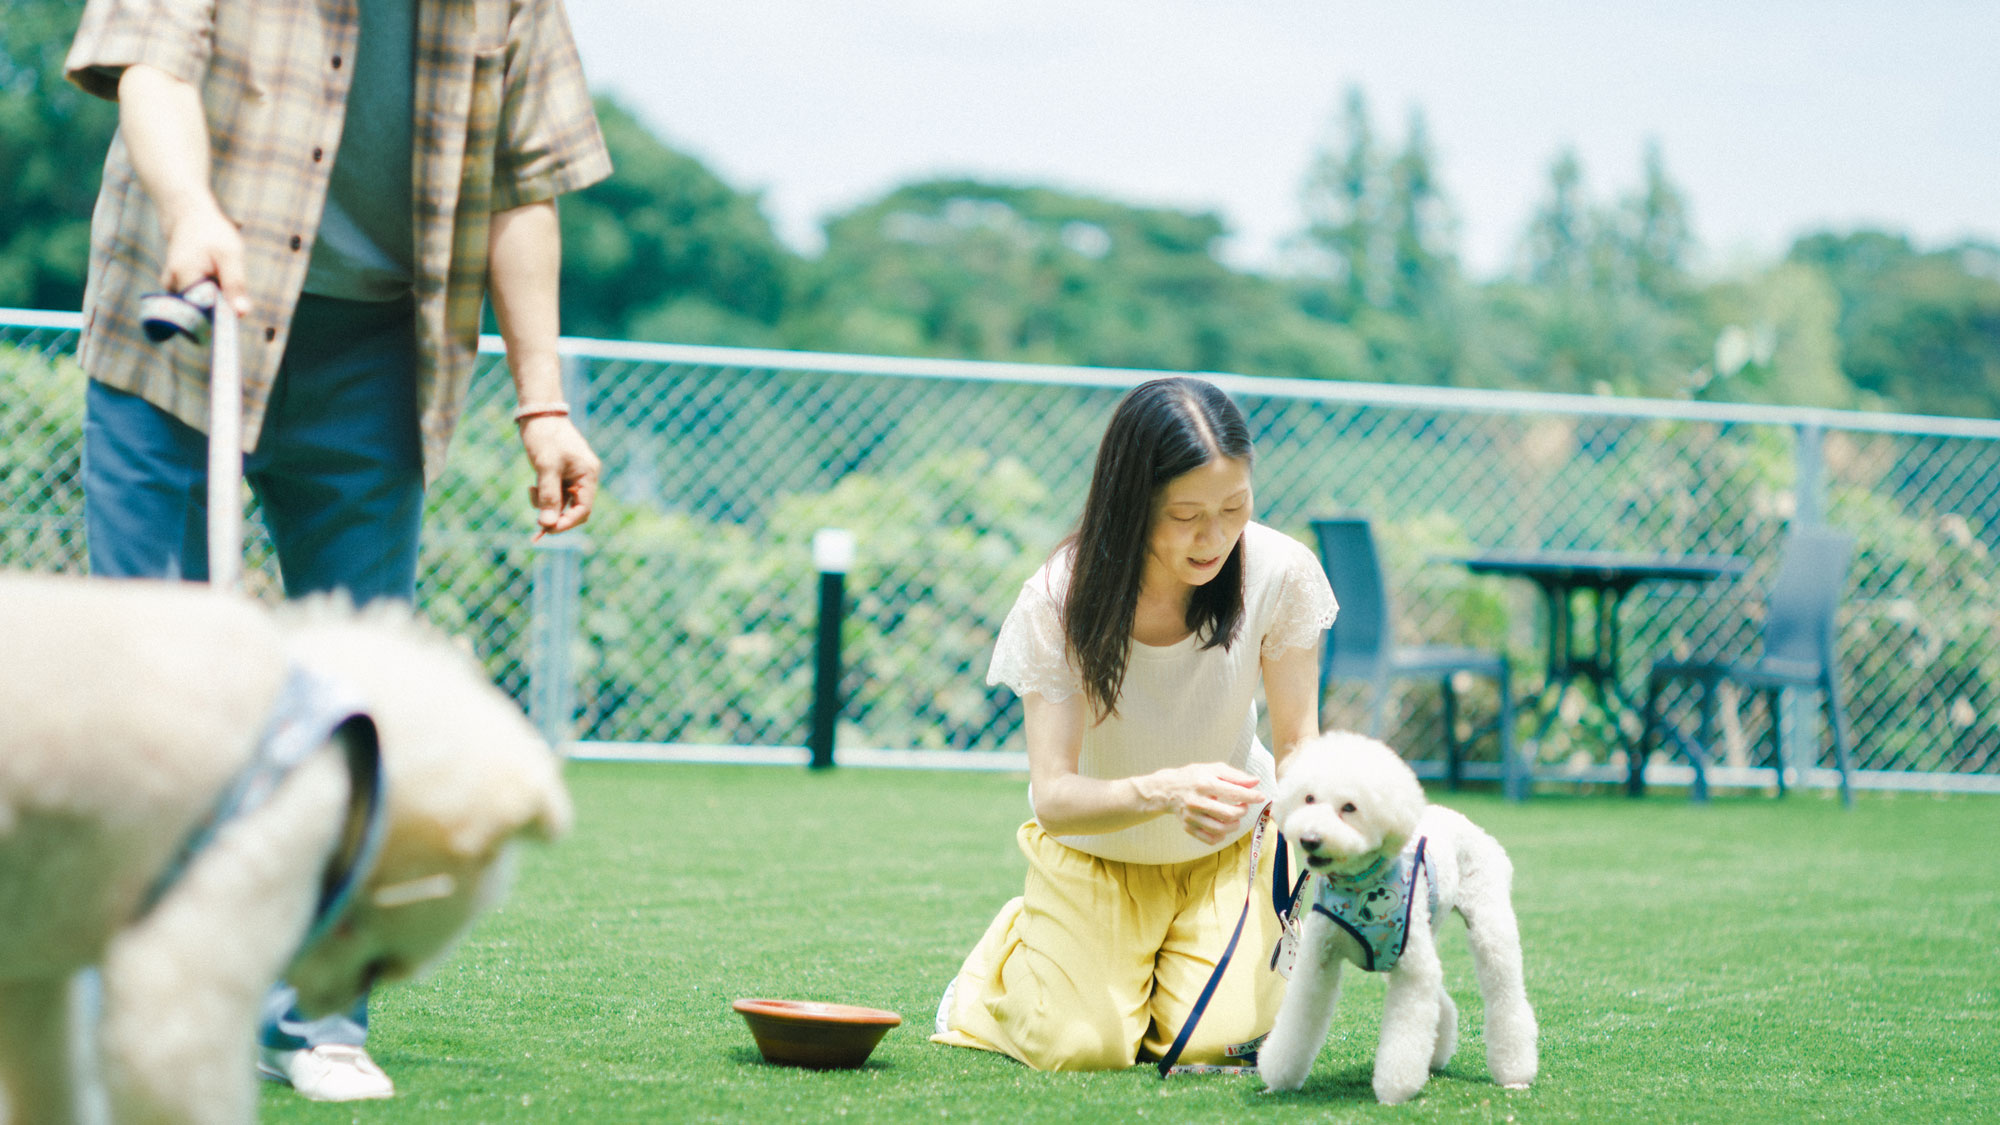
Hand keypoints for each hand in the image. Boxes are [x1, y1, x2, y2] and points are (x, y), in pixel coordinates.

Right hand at [157, 199, 249, 317]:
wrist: (189, 216)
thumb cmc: (212, 233)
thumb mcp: (231, 255)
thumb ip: (235, 285)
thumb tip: (240, 314)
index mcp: (182, 277)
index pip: (203, 313)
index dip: (221, 315)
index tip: (233, 305)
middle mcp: (171, 285)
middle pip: (202, 311)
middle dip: (220, 304)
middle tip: (224, 278)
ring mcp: (171, 286)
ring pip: (201, 305)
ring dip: (216, 296)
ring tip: (217, 272)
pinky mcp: (176, 287)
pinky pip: (199, 299)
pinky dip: (210, 291)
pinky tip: (211, 274)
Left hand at [519, 415, 599, 535]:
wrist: (538, 413)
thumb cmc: (545, 437)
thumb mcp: (546, 468)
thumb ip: (548, 497)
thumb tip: (547, 524)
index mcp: (588, 475)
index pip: (583, 509)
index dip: (567, 523)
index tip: (547, 529)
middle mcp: (584, 477)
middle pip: (575, 509)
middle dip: (556, 516)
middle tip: (537, 523)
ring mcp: (573, 476)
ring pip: (563, 503)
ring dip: (546, 505)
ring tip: (531, 490)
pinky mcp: (560, 473)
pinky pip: (555, 493)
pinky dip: (543, 496)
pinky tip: (532, 486)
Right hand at [1145, 762, 1264, 844]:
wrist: (1168, 789)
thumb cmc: (1195, 777)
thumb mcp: (1213, 769)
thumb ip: (1235, 776)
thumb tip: (1255, 782)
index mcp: (1204, 783)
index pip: (1233, 792)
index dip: (1251, 796)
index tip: (1261, 797)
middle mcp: (1196, 801)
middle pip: (1228, 814)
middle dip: (1242, 811)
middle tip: (1244, 806)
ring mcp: (1191, 817)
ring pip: (1221, 829)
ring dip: (1234, 824)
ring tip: (1235, 816)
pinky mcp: (1188, 827)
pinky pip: (1210, 839)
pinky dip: (1222, 836)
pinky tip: (1223, 826)